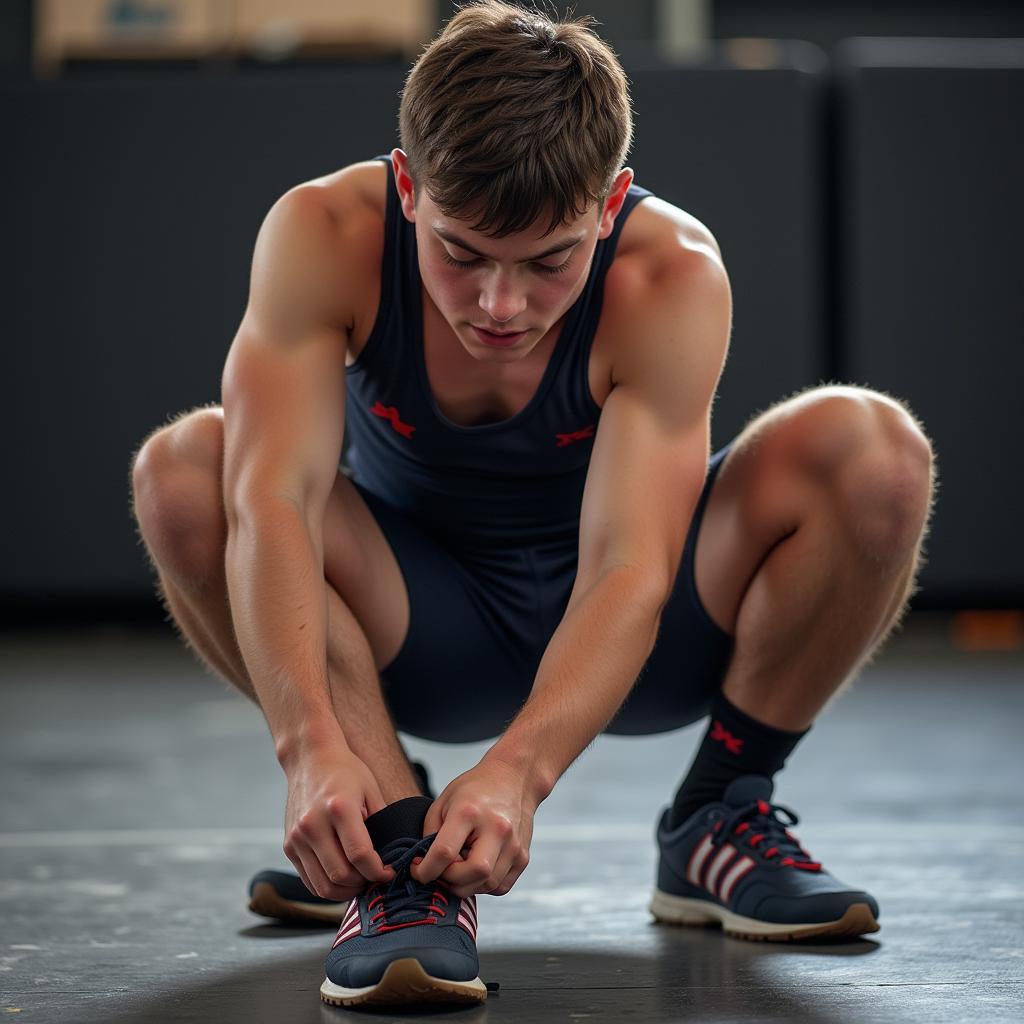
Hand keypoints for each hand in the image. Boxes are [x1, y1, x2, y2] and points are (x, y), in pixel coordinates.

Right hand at [282, 742, 395, 900]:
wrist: (310, 758)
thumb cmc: (345, 771)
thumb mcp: (371, 789)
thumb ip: (381, 823)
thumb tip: (391, 856)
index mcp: (339, 808)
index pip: (360, 855)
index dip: (378, 871)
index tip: (388, 873)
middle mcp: (313, 824)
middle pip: (340, 875)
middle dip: (362, 884)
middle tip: (375, 879)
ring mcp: (297, 837)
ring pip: (322, 885)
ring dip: (344, 892)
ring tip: (360, 882)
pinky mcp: (288, 845)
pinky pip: (309, 880)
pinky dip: (327, 887)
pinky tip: (342, 879)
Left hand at [411, 757, 534, 897]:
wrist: (512, 778)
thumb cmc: (475, 789)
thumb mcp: (443, 802)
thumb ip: (431, 835)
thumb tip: (426, 867)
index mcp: (470, 812)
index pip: (444, 853)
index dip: (425, 870)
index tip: (418, 870)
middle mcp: (497, 829)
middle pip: (472, 874)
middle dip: (450, 881)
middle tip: (443, 869)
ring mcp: (514, 844)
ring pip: (487, 885)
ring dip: (467, 884)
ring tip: (461, 864)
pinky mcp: (523, 857)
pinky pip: (500, 887)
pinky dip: (484, 884)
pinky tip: (477, 865)